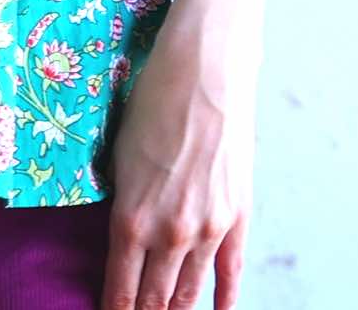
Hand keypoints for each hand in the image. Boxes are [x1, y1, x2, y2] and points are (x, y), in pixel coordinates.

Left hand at [98, 8, 256, 309]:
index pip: (119, 288)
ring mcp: (208, 228)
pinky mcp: (238, 216)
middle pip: (154, 298)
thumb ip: (124, 201)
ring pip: (188, 292)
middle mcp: (170, 233)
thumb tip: (124, 234)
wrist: (205, 70)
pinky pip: (230, 273)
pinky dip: (222, 300)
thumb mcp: (120, 154)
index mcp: (132, 217)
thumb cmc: (153, 100)